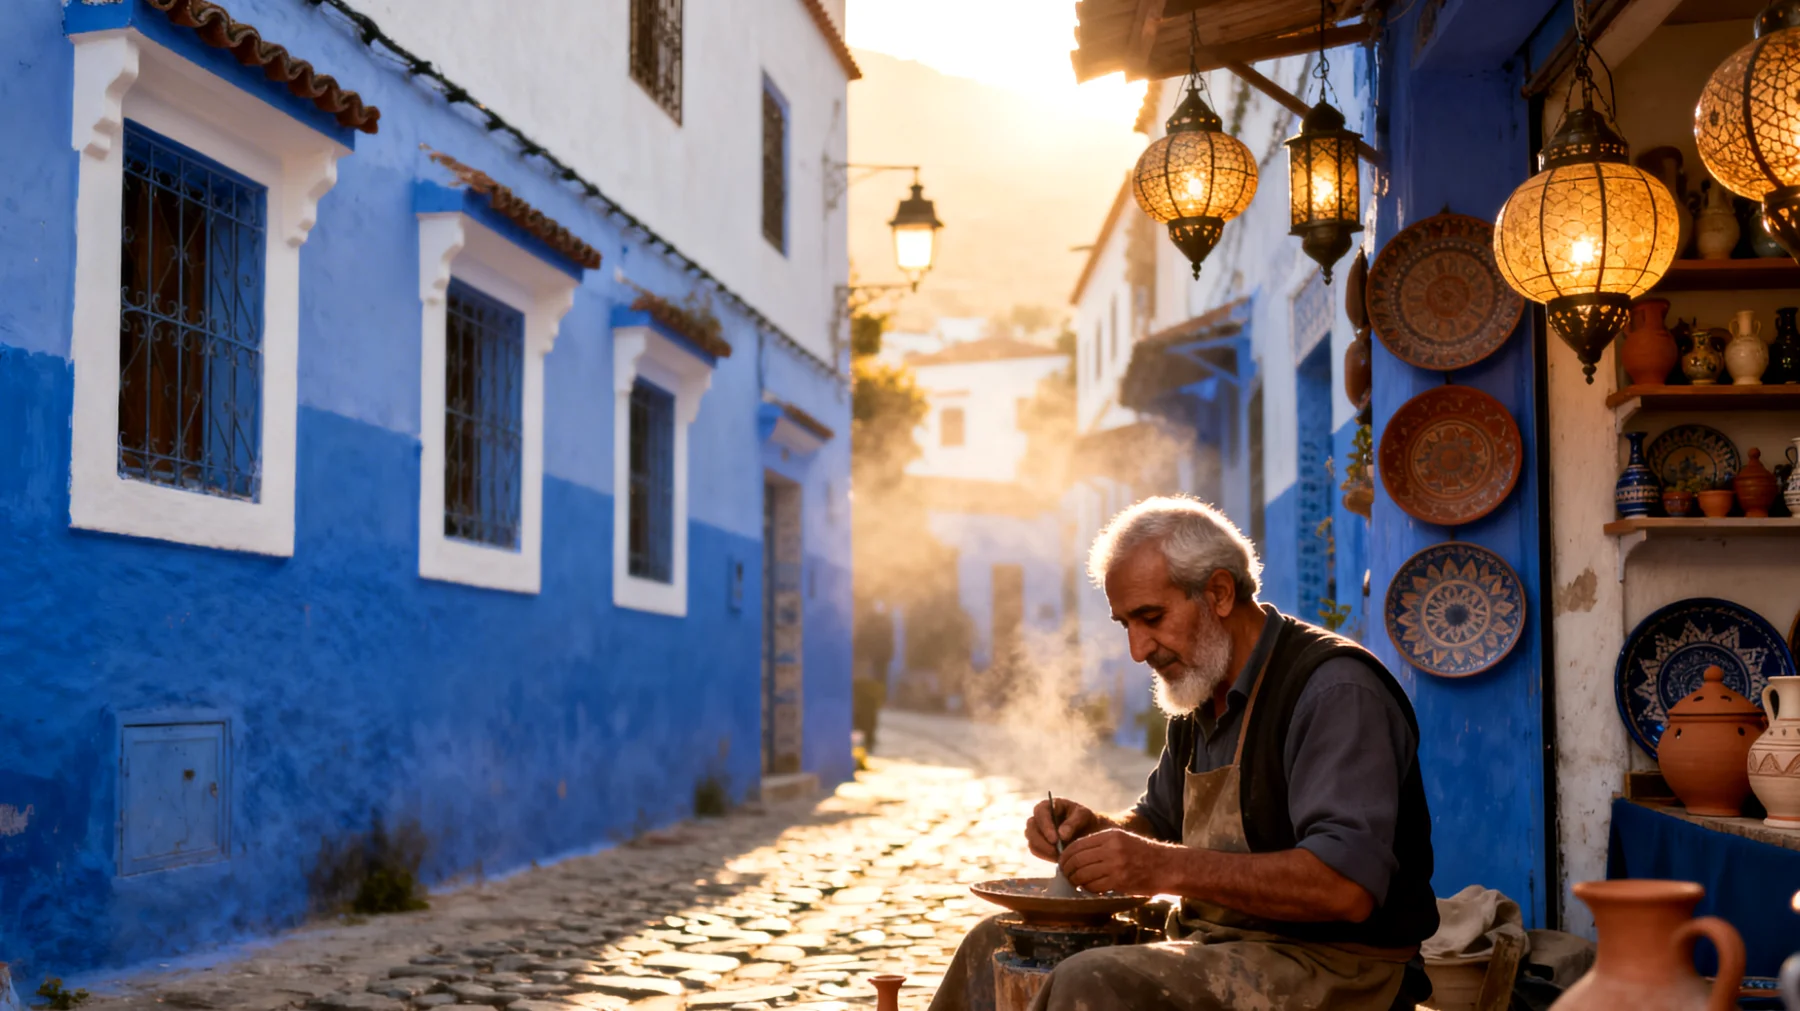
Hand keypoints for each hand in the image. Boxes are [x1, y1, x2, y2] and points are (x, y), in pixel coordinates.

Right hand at [1025, 797, 1096, 861]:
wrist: (1088, 832)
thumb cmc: (1085, 819)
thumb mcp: (1083, 816)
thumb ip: (1073, 823)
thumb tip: (1061, 835)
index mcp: (1048, 805)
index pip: (1040, 812)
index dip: (1045, 826)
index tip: (1055, 839)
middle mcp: (1039, 817)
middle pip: (1031, 828)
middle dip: (1041, 841)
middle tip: (1056, 851)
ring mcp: (1037, 831)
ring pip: (1031, 841)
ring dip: (1043, 850)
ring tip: (1060, 856)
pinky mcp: (1038, 843)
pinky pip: (1035, 851)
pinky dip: (1045, 856)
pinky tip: (1058, 858)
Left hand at [1059, 828, 1177, 895]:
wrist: (1167, 866)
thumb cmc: (1142, 853)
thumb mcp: (1122, 839)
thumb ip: (1100, 844)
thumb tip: (1075, 855)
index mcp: (1110, 836)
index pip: (1078, 845)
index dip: (1066, 856)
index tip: (1062, 862)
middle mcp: (1112, 849)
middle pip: (1077, 860)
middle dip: (1067, 869)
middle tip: (1065, 875)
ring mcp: (1116, 865)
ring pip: (1083, 874)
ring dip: (1075, 881)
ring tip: (1075, 883)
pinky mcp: (1120, 881)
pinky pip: (1095, 886)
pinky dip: (1088, 889)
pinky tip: (1089, 888)